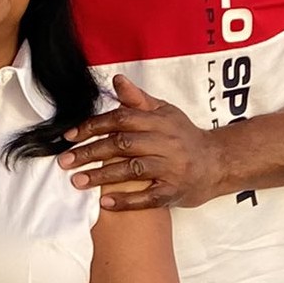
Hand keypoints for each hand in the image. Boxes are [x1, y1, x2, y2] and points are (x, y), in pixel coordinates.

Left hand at [58, 75, 220, 210]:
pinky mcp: (175, 191)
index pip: (121, 120)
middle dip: (90, 153)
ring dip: (102, 177)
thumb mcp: (164, 111)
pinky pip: (149, 197)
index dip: (93, 127)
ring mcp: (171, 168)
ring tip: (78, 181)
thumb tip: (117, 79)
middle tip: (65, 161)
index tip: (70, 137)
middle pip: (122, 145)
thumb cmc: (185, 135)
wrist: (217, 162)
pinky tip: (106, 203)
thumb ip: (138, 99)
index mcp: (159, 121)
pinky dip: (127, 200)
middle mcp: (165, 143)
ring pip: (132, 170)